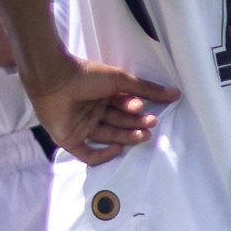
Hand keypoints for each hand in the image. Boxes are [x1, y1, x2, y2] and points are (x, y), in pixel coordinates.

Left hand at [26, 54, 175, 164]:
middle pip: (119, 123)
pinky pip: (88, 154)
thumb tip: (175, 93)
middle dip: (136, 124)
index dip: (134, 110)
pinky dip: (103, 154)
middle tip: (151, 124)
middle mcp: (92, 112)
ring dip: (127, 136)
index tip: (143, 108)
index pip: (123, 107)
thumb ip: (147, 89)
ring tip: (144, 134)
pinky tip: (118, 148)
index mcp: (102, 96)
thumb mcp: (121, 80)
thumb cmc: (87, 75)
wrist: (55, 79)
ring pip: (108, 136)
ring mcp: (81, 126)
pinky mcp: (70, 140)